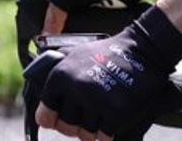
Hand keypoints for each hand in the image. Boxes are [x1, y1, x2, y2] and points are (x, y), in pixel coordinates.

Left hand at [35, 6, 181, 138]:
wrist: (144, 49)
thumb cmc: (108, 52)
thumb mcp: (75, 54)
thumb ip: (57, 75)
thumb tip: (37, 89)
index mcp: (60, 76)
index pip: (45, 116)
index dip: (54, 119)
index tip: (62, 118)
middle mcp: (75, 88)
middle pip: (67, 127)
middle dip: (77, 126)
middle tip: (89, 115)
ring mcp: (96, 100)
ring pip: (85, 134)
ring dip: (95, 129)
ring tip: (104, 112)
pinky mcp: (116, 111)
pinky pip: (105, 137)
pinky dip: (109, 132)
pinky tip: (115, 117)